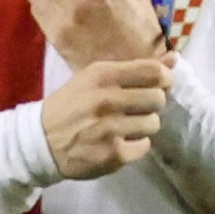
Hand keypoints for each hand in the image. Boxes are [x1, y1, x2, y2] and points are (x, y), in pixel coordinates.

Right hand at [42, 57, 168, 180]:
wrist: (40, 142)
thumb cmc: (70, 106)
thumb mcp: (94, 79)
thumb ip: (133, 69)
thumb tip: (174, 59)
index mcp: (102, 76)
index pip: (153, 71)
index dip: (164, 78)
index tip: (159, 85)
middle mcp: (107, 100)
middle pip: (158, 98)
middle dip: (150, 104)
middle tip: (135, 108)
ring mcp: (111, 129)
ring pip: (153, 123)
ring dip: (142, 125)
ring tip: (124, 126)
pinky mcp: (113, 154)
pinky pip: (144, 146)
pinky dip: (134, 145)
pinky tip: (117, 142)